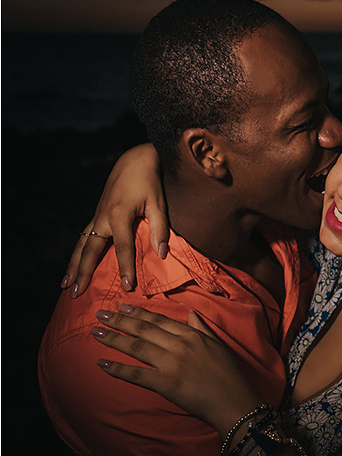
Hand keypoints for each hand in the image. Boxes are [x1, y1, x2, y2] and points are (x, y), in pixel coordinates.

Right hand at [62, 144, 169, 296]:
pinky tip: (72, 266)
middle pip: (90, 250)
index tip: (127, 286)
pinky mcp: (96, 215)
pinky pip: (83, 238)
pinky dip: (76, 253)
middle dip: (83, 273)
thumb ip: (160, 228)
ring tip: (66, 286)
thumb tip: (161, 253)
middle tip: (77, 294)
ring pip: (81, 245)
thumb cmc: (149, 182)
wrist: (134, 161)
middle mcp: (103, 217)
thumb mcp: (159, 202)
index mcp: (119, 214)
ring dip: (72, 266)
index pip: (123, 247)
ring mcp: (97, 216)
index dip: (125, 267)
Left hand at [91, 305, 261, 437]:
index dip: (139, 312)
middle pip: (144, 330)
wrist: (232, 401)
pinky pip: (136, 374)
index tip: (123, 306)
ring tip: (96, 332)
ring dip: (113, 339)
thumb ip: (202, 328)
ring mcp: (171, 364)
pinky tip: (101, 363)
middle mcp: (179, 345)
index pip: (160, 320)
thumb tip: (191, 313)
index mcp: (192, 335)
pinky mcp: (165, 384)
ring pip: (136, 348)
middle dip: (120, 321)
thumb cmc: (228, 374)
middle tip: (100, 314)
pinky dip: (117, 369)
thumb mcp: (218, 345)